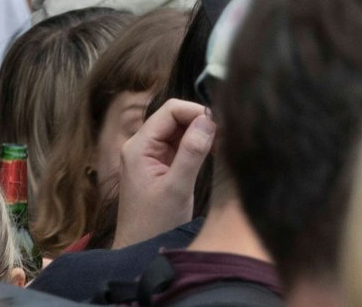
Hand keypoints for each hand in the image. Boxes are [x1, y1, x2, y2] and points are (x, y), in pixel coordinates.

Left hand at [111, 99, 215, 249]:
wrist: (138, 251)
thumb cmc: (153, 225)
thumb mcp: (177, 187)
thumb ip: (192, 152)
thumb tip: (209, 120)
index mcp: (139, 147)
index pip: (171, 110)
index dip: (196, 112)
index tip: (219, 125)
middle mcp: (142, 146)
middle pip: (175, 117)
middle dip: (200, 123)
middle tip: (223, 138)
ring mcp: (150, 156)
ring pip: (180, 130)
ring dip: (200, 134)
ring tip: (219, 148)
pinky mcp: (159, 166)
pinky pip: (180, 145)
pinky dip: (197, 146)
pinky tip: (210, 156)